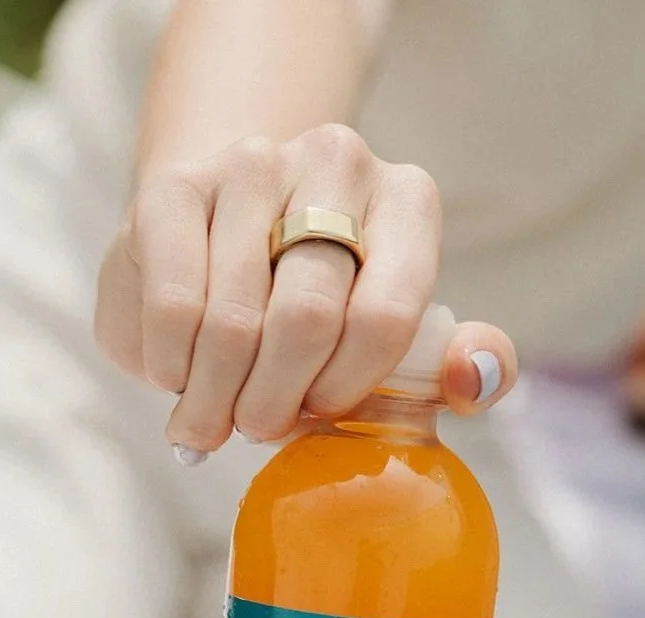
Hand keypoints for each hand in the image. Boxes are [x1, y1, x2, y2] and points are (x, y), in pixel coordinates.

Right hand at [96, 125, 517, 459]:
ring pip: (231, 321)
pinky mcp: (174, 186)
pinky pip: (173, 306)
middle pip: (305, 320)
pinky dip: (172, 365)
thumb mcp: (408, 342)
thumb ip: (465, 366)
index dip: (345, 387)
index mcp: (408, 202)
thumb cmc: (333, 309)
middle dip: (274, 401)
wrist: (235, 237)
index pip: (385, 315)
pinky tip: (179, 375)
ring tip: (211, 421)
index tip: (320, 414)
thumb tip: (472, 379)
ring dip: (216, 397)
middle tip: (258, 427)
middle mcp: (336, 162)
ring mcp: (251, 165)